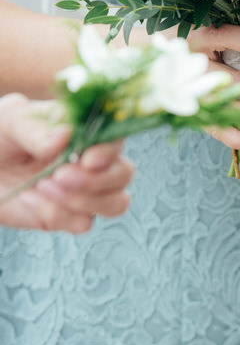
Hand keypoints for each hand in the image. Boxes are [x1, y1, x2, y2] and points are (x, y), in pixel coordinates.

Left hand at [0, 94, 134, 232]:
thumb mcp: (10, 120)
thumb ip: (37, 128)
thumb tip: (65, 137)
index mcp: (86, 132)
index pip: (117, 139)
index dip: (109, 152)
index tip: (87, 159)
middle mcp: (93, 163)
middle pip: (124, 174)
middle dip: (98, 180)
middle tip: (60, 176)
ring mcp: (85, 192)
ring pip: (116, 204)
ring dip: (83, 201)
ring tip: (42, 187)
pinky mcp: (68, 216)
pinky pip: (82, 223)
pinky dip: (55, 214)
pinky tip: (28, 198)